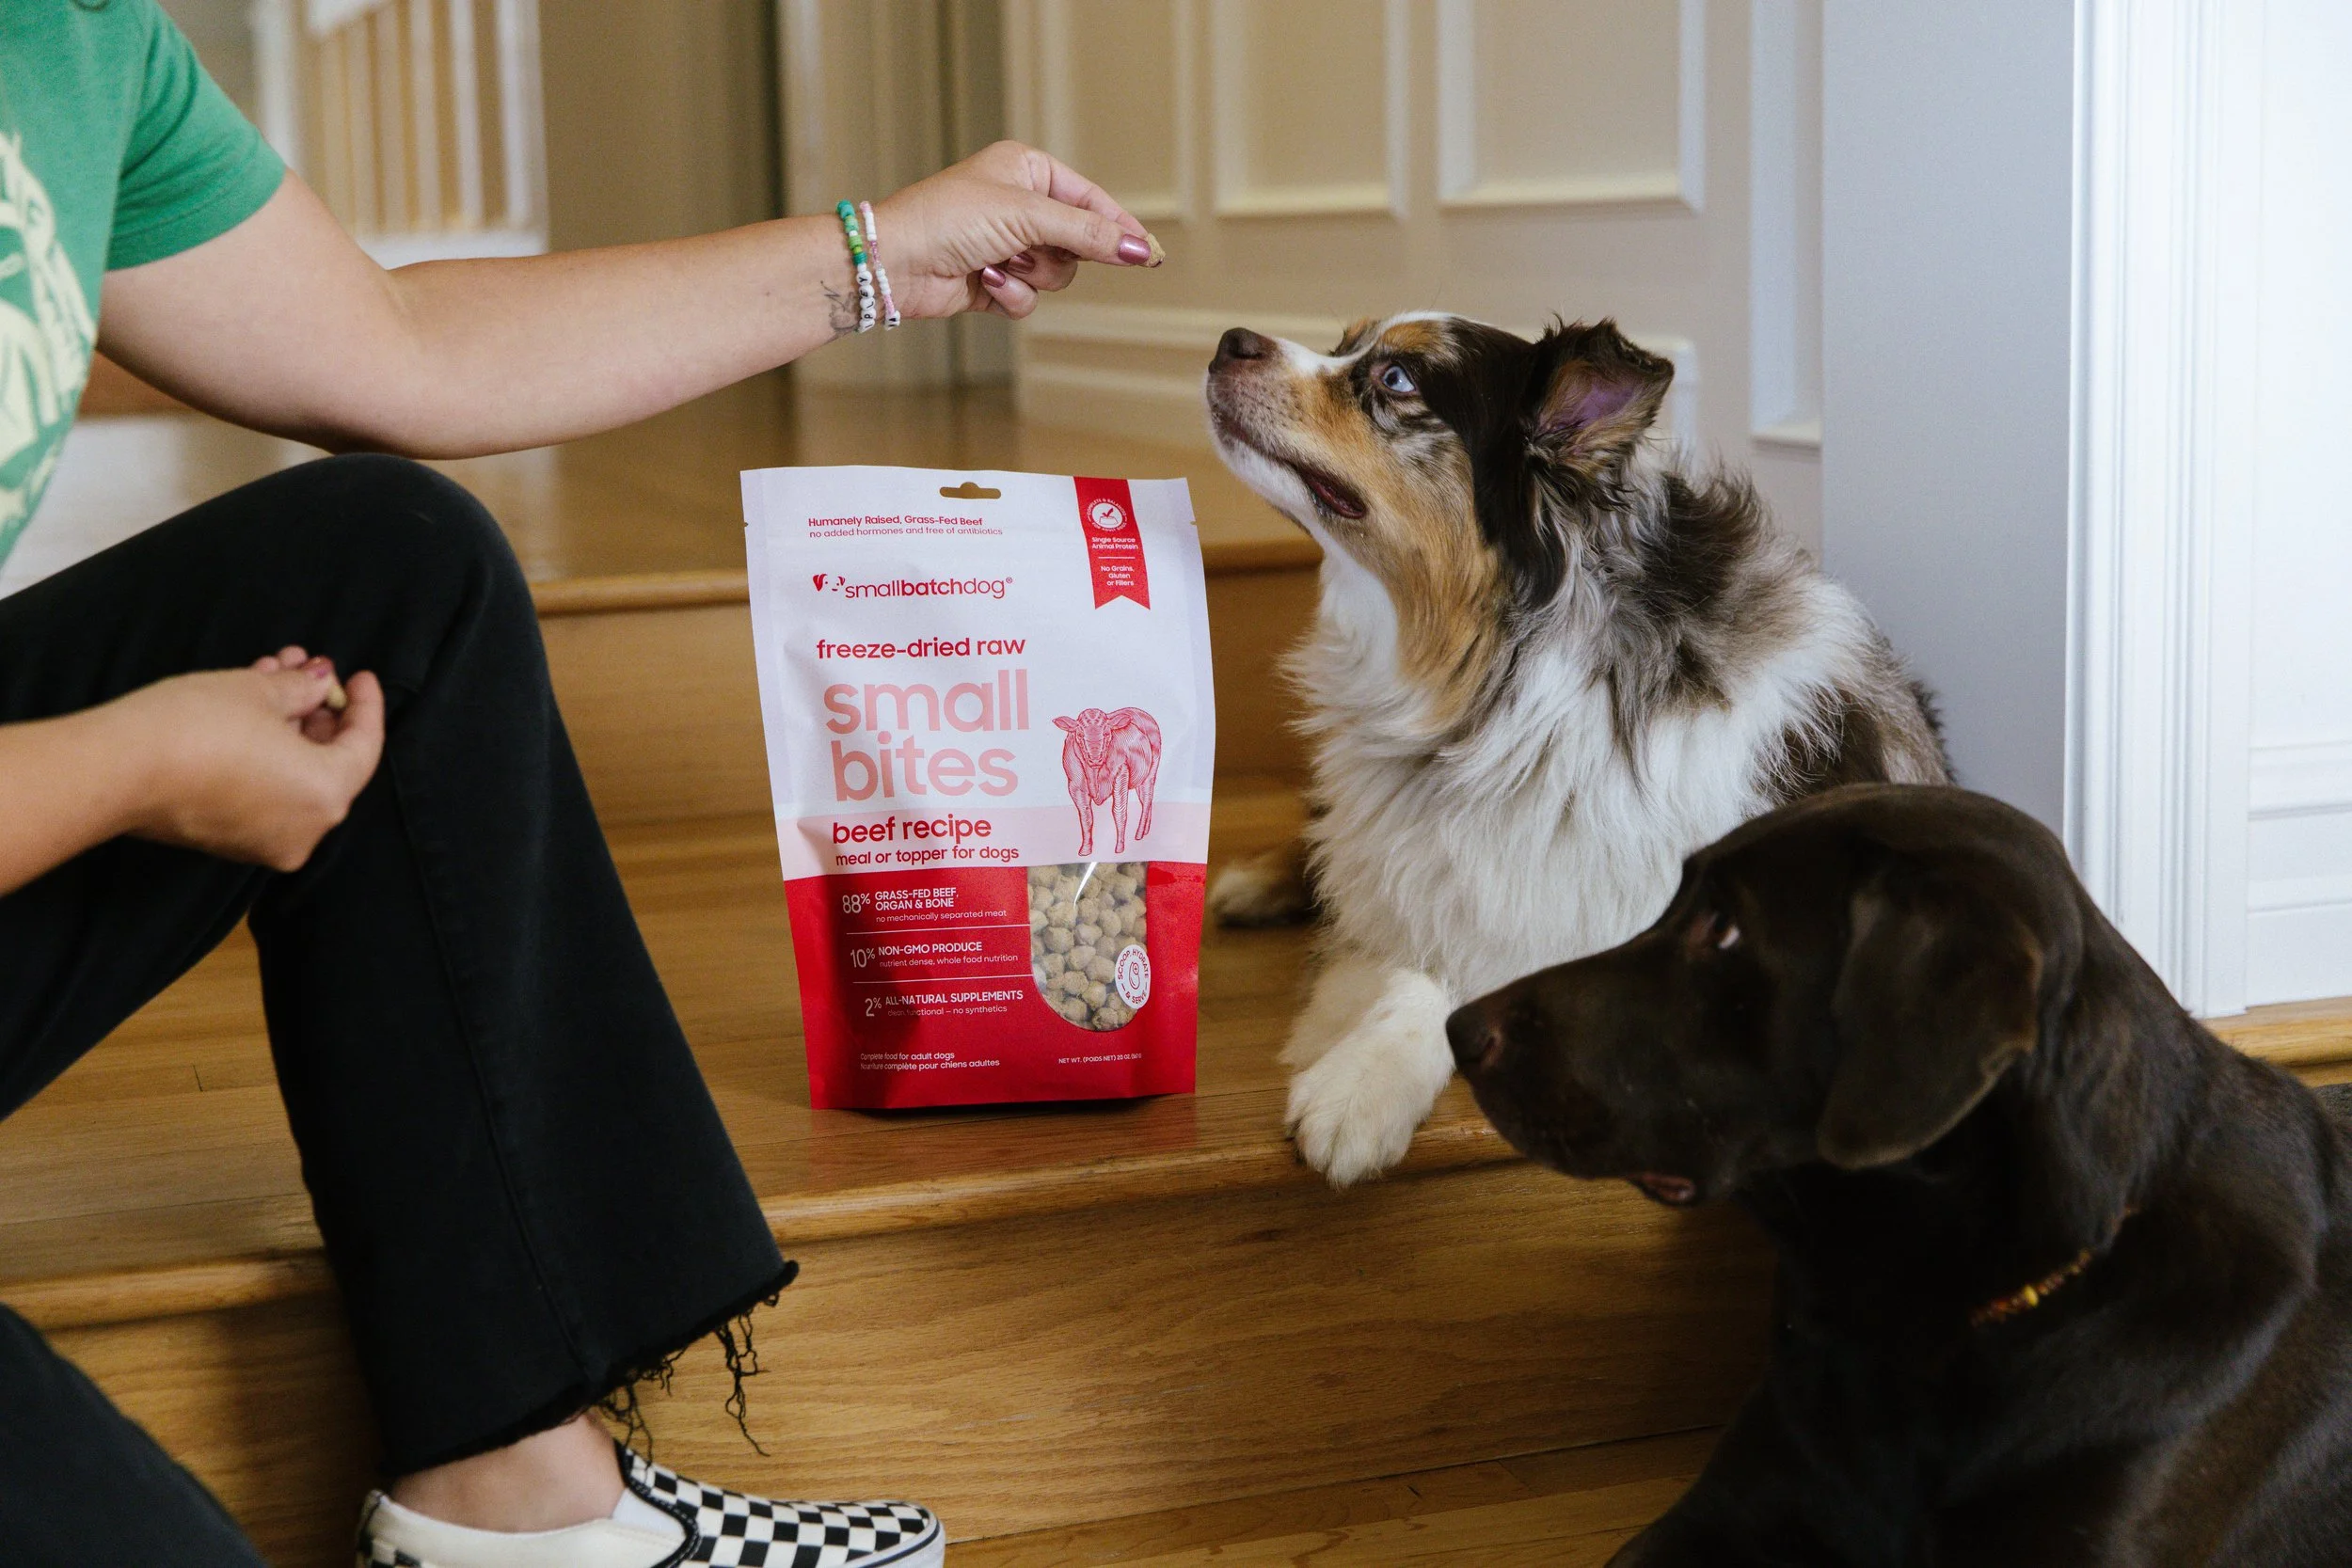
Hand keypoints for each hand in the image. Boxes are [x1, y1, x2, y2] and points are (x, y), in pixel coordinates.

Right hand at [109, 646, 386, 871]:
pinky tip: (247, 708)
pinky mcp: (228, 839)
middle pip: (328, 761)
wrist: (116, 768)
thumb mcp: (259, 692)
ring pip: (292, 773)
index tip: (359, 676)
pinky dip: (264, 752)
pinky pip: (265, 791)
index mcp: (326, 797)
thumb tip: (319, 683)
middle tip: (305, 670)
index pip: (364, 746)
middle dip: (316, 709)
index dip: (364, 705)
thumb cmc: (197, 726)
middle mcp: (305, 830)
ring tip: (271, 673)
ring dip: (285, 722)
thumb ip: (302, 689)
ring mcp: (265, 841)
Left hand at [874, 141, 1159, 320]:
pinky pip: (1031, 299)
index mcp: (1027, 170)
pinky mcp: (996, 282)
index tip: (1148, 254)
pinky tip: (985, 283)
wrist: (894, 262)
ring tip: (998, 263)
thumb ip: (1087, 232)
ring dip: (1031, 277)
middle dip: (1056, 254)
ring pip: (1057, 275)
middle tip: (1035, 252)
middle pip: (1078, 243)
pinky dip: (1012, 296)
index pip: (1090, 199)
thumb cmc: (946, 219)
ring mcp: (1008, 245)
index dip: (1118, 228)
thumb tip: (1138, 249)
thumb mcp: (1026, 214)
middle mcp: (1020, 205)